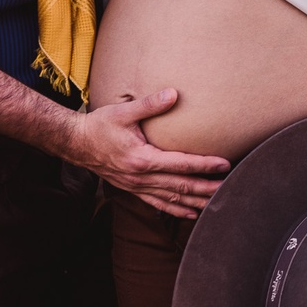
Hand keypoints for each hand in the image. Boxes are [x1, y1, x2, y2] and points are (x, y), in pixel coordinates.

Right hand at [67, 89, 229, 218]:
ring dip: (196, 201)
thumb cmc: (100, 125)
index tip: (224, 164)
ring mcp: (137, 187)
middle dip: (206, 187)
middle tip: (230, 186)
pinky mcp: (133, 189)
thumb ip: (150, 104)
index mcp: (142, 159)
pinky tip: (192, 212)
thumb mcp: (123, 111)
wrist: (76, 144)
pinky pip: (158, 204)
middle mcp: (141, 177)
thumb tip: (174, 93)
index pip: (181, 164)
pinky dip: (177, 210)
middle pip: (181, 186)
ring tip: (218, 202)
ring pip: (172, 199)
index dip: (204, 165)